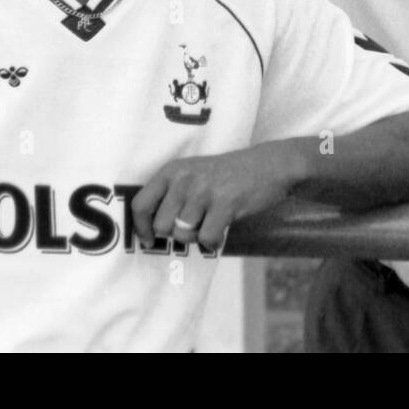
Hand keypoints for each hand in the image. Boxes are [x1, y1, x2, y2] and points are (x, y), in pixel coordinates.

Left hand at [131, 143, 304, 251]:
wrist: (267, 165)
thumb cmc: (227, 174)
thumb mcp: (193, 174)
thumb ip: (172, 194)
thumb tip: (152, 230)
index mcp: (172, 170)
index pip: (141, 204)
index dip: (141, 228)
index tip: (149, 240)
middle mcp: (184, 178)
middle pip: (162, 226)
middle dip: (176, 234)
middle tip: (194, 227)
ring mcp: (204, 190)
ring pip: (183, 235)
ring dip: (197, 237)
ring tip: (210, 224)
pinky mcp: (225, 203)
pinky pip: (207, 239)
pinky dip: (213, 243)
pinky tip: (221, 232)